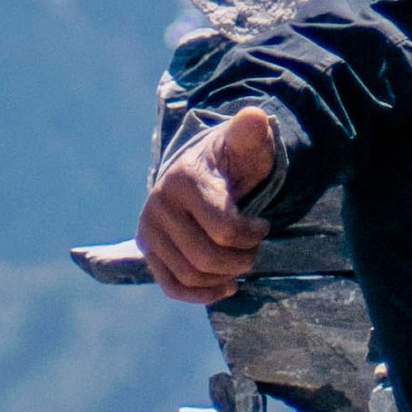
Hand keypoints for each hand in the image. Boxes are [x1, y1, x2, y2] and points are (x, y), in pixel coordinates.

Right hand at [137, 106, 278, 299]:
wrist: (200, 170)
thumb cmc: (229, 159)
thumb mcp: (243, 142)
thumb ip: (251, 132)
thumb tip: (255, 117)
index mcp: (183, 180)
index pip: (223, 229)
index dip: (251, 235)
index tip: (263, 225)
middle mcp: (158, 206)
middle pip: (206, 257)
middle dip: (241, 259)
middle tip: (255, 249)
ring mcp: (149, 231)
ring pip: (191, 274)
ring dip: (225, 276)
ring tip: (241, 262)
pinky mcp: (148, 251)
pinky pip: (170, 285)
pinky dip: (199, 294)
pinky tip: (225, 288)